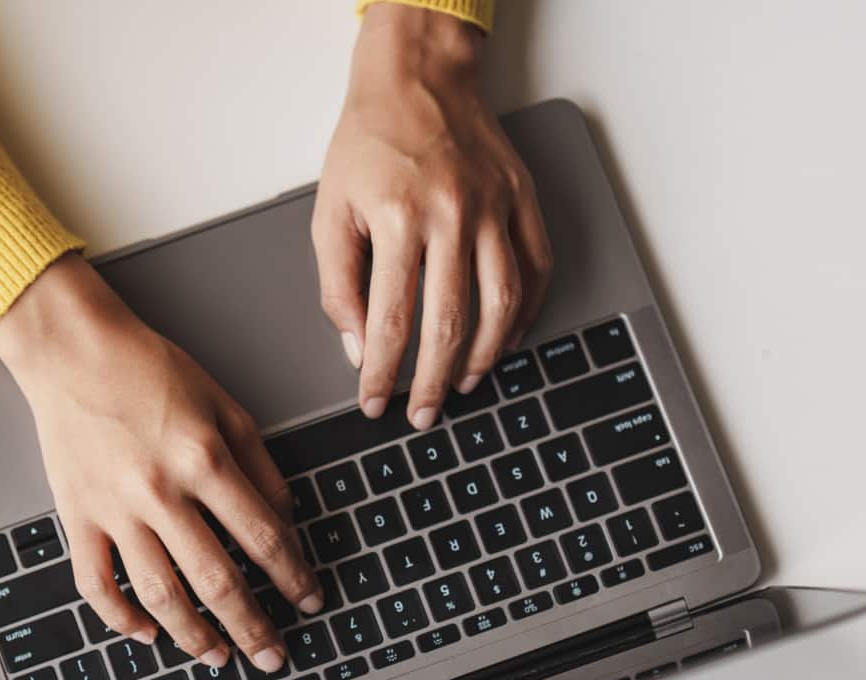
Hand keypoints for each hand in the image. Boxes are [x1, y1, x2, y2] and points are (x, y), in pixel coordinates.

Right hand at [0, 255, 324, 674]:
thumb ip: (259, 464)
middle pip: (217, 580)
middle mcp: (160, 492)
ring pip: (159, 594)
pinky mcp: (77, 517)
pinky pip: (96, 584)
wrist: (74, 353)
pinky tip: (147, 634)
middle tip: (274, 656)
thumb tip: (285, 521)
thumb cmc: (148, 369)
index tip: (309, 600)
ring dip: (195, 636)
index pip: (263, 537)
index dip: (293, 577)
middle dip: (253, 626)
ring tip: (219, 657)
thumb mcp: (225, 404)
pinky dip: (120, 618)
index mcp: (204, 460)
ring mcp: (115, 510)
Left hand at [313, 3, 552, 429]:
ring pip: (503, 302)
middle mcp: (454, 217)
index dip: (383, 373)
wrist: (418, 79)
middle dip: (435, 381)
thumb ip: (338, 284)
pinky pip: (536, 268)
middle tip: (423, 413)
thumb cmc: (368, 144)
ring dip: (485, 355)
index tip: (375, 403)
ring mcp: (496, 209)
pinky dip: (525, 312)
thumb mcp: (329, 211)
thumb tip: (358, 346)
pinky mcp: (524, 200)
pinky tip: (506, 338)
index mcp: (399, 221)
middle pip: (450, 323)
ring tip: (465, 384)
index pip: (390, 320)